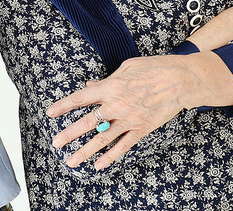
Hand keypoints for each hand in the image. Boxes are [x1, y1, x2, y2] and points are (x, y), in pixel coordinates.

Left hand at [46, 53, 232, 169]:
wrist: (181, 80)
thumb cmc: (154, 68)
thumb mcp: (127, 67)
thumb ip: (106, 79)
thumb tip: (90, 87)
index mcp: (111, 86)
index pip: (81, 98)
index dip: (64, 106)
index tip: (50, 113)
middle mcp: (117, 105)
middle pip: (88, 122)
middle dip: (69, 133)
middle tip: (55, 142)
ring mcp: (129, 119)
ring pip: (103, 139)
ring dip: (85, 151)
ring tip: (71, 161)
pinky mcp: (142, 128)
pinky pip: (123, 145)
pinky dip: (110, 156)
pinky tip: (99, 164)